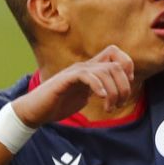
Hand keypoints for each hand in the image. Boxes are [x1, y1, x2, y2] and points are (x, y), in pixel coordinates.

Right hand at [16, 46, 133, 124]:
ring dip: (113, 92)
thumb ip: (97, 89)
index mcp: (91, 69)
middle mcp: (84, 66)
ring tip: (109, 108)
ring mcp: (75, 72)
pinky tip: (101, 98)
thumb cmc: (58, 104)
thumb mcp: (84, 96)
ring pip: (105, 71)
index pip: (115, 53)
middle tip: (119, 104)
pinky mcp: (65, 79)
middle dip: (124, 86)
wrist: (36, 111)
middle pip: (116, 65)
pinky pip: (87, 75)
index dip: (127, 66)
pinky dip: (98, 86)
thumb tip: (113, 91)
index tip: (127, 86)